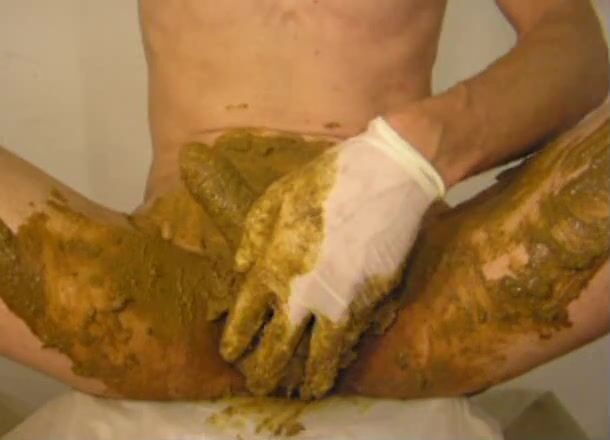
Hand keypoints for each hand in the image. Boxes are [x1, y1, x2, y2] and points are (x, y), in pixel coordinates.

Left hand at [220, 118, 445, 397]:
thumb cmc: (328, 181)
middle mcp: (302, 294)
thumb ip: (253, 236)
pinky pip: (351, 341)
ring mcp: (339, 303)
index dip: (235, 340)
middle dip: (264, 372)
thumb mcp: (277, 197)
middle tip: (258, 383)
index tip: (232, 353)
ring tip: (303, 391)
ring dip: (308, 379)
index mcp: (273, 267)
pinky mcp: (371, 303)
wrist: (389, 177)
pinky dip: (341, 358)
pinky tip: (336, 363)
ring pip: (319, 358)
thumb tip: (242, 268)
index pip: (245, 319)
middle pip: (277, 349)